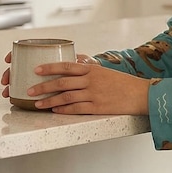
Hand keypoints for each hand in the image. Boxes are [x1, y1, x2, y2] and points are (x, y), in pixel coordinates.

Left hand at [0, 52, 150, 114]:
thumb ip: (88, 68)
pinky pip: (77, 109)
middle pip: (61, 82)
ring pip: (66, 96)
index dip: (49, 67)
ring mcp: (94, 94)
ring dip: (50, 101)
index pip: (66, 66)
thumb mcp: (105, 71)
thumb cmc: (123, 84)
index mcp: (92, 70)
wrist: (142, 95)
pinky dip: (64, 110)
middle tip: (29, 89)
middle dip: (43, 86)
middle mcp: (91, 81)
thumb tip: (75, 61)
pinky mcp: (98, 107)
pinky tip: (55, 111)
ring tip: (37, 103)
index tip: (36, 70)